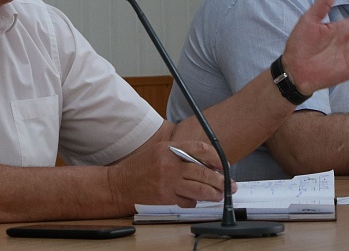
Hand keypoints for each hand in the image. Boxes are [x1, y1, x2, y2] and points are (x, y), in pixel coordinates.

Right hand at [107, 141, 225, 207]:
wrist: (119, 185)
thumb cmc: (140, 168)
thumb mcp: (159, 152)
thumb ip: (180, 154)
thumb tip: (206, 163)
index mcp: (169, 148)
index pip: (200, 149)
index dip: (216, 158)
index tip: (223, 165)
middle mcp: (170, 164)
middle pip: (203, 172)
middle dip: (220, 180)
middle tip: (229, 185)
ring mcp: (168, 182)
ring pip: (200, 189)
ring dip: (213, 193)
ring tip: (219, 195)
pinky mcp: (165, 197)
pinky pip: (187, 201)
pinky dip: (193, 201)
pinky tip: (194, 200)